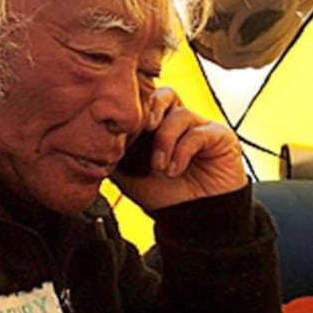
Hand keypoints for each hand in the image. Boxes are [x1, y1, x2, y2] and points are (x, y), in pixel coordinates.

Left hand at [111, 87, 245, 211]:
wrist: (192, 219)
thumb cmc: (165, 195)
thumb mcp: (129, 174)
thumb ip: (115, 154)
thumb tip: (91, 142)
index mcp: (160, 125)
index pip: (147, 100)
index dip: (134, 110)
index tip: (122, 128)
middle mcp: (180, 122)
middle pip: (165, 94)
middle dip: (150, 110)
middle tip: (143, 129)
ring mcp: (201, 127)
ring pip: (180, 114)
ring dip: (164, 141)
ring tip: (159, 166)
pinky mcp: (221, 138)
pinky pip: (199, 133)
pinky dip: (182, 152)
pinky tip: (174, 170)